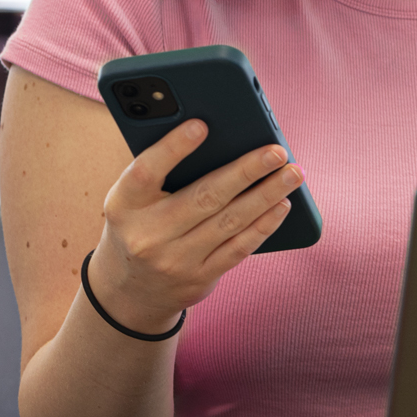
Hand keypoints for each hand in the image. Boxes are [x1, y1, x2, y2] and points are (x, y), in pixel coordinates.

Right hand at [85, 120, 302, 333]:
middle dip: (246, 171)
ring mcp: (174, 260)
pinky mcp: (199, 279)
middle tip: (277, 151)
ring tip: (292, 174)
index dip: (173, 148)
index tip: (202, 125)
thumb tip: (219, 136)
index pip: (146, 172)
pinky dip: (264, 225)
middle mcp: (147, 235)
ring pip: (229, 222)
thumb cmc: (140, 225)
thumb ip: (163, 171)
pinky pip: (238, 248)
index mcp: (124, 205)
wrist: (130, 291)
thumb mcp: (134, 200)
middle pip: (204, 197)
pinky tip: (282, 204)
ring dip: (266, 195)